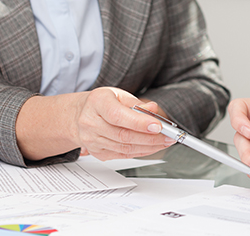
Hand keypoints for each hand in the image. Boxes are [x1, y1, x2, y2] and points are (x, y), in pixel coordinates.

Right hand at [17, 87, 172, 160]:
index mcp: (97, 102)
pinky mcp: (97, 152)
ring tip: (165, 142)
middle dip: (151, 138)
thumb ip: (138, 103)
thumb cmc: (102, 102)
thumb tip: (154, 110)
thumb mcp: (119, 94)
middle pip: (123, 135)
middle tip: (169, 136)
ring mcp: (92, 140)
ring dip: (148, 147)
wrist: (79, 115)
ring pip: (124, 148)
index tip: (158, 126)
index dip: (140, 123)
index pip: (118, 116)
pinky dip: (140, 152)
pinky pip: (122, 155)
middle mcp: (91, 122)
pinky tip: (152, 147)